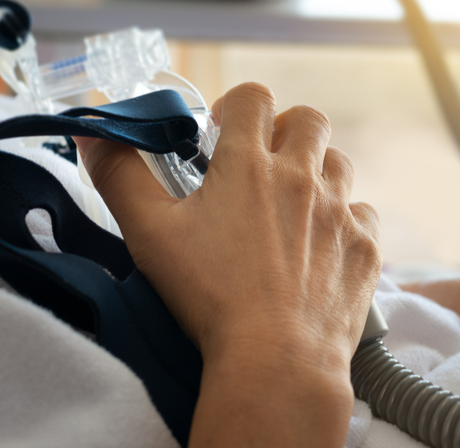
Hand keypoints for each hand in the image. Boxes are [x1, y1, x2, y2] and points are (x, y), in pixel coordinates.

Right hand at [75, 83, 381, 446]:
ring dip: (317, 171)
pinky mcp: (364, 248)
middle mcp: (303, 178)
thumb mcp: (150, 234)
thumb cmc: (211, 297)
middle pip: (308, 119)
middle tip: (260, 163)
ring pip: (339, 164)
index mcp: (250, 164)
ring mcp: (340, 212)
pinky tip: (321, 244)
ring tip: (291, 203)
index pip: (254, 97)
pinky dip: (344, 221)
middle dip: (284, 130)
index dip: (236, 106)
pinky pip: (362, 215)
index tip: (221, 133)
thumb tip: (94, 135)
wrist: (277, 361)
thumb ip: (120, 177)